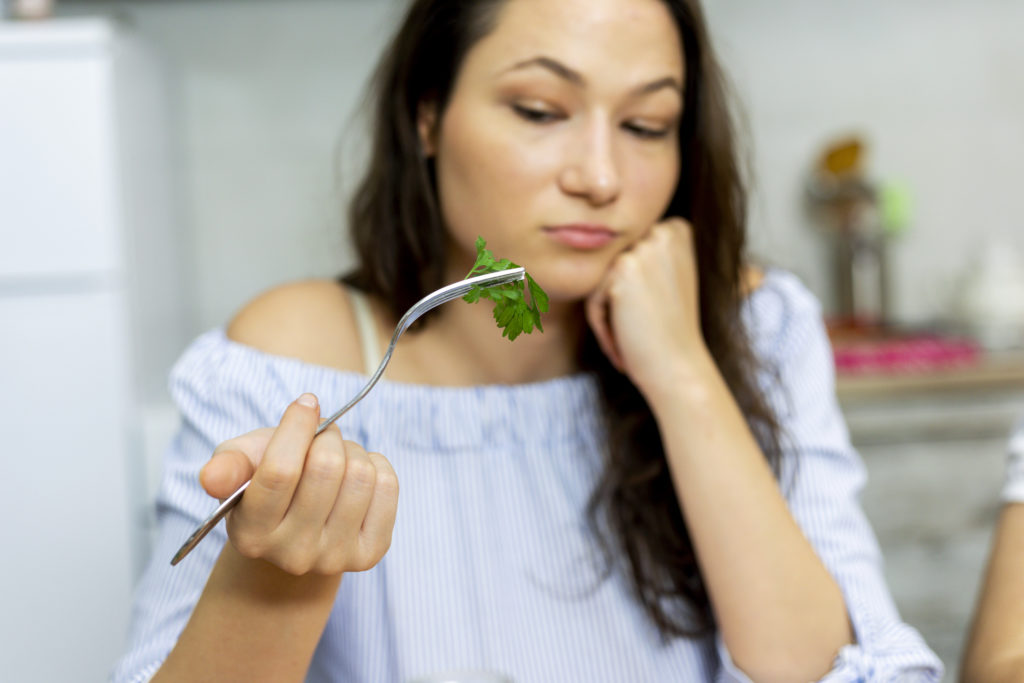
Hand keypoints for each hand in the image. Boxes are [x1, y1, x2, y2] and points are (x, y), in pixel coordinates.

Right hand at [200, 393, 398, 575]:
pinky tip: (357, 476)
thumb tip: (211, 476)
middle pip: (326, 468)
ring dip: (352, 451)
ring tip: (337, 460)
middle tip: (320, 438)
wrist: (298, 533)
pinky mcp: (371, 553)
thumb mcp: (240, 469)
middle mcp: (292, 554)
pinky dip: (376, 466)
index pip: (279, 472)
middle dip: (326, 437)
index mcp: (251, 533)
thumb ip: (227, 466)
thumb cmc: (267, 487)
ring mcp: (334, 558)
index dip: (297, 427)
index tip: (306, 403)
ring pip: (361, 474)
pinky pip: (387, 486)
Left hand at [584, 218, 711, 397]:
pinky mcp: (623, 269)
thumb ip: (642, 256)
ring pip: (600, 284)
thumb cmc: (670, 333)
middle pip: (612, 268)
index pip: (627, 256)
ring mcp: (644, 248)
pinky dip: (601, 326)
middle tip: (639, 334)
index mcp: (677, 230)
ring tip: (631, 342)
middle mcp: (664, 231)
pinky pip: (592, 298)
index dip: (632, 294)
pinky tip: (623, 347)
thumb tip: (590, 239)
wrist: (679, 368)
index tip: (650, 318)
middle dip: (616, 303)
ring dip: (608, 317)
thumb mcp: (665, 280)